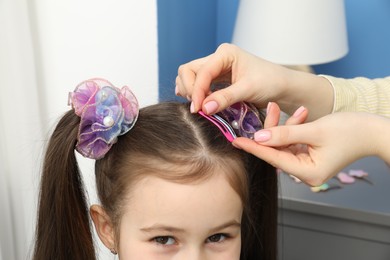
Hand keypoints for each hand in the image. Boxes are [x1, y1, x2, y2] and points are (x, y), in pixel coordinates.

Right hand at [176, 43, 332, 119]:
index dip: (196, 90)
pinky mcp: (216, 79)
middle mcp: (217, 58)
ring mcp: (215, 68)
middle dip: (189, 89)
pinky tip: (199, 104)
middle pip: (188, 70)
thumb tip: (204, 108)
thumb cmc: (270, 83)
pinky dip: (194, 93)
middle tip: (197, 108)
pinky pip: (197, 84)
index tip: (198, 109)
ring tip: (199, 107)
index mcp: (225, 53)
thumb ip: (225, 98)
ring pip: (189, 76)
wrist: (282, 87)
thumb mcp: (248, 90)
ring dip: (190, 91)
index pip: (201, 71)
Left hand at [233, 106, 389, 185]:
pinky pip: (294, 141)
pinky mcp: (310, 156)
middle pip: (277, 149)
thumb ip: (284, 134)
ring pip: (285, 143)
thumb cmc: (351, 131)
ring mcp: (308, 164)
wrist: (374, 131)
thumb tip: (259, 137)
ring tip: (298, 109)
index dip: (253, 147)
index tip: (235, 139)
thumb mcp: (314, 130)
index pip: (272, 158)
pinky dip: (296, 128)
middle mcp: (305, 173)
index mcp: (307, 173)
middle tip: (269, 106)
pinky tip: (301, 114)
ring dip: (287, 125)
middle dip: (274, 128)